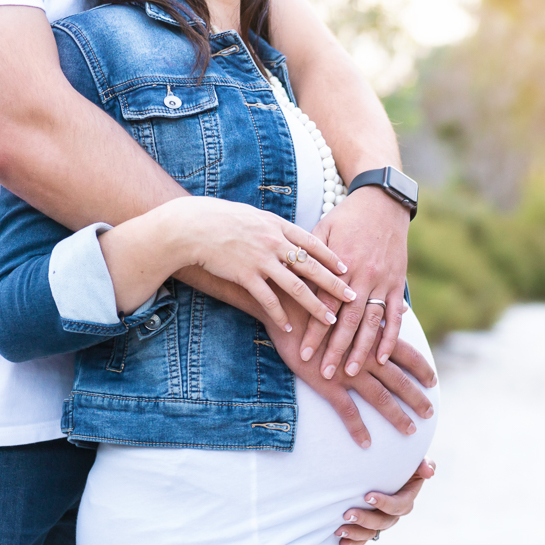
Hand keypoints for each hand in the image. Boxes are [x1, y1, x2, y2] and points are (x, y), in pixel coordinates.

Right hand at [159, 196, 356, 329]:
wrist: (191, 226)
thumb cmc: (221, 219)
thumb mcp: (254, 216)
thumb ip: (275, 228)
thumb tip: (291, 235)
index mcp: (277, 226)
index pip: (313, 242)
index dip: (332, 257)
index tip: (348, 269)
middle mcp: (273, 242)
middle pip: (311, 267)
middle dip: (334, 285)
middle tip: (352, 298)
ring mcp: (260, 259)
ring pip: (295, 286)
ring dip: (314, 306)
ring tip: (330, 320)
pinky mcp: (245, 275)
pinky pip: (267, 299)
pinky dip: (279, 314)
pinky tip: (289, 327)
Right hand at [268, 295, 435, 446]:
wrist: (287, 306)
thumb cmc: (316, 302)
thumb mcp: (348, 305)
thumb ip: (370, 313)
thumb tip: (395, 307)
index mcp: (373, 337)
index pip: (407, 354)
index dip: (422, 368)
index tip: (433, 380)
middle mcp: (367, 355)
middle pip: (400, 381)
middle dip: (417, 398)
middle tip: (430, 413)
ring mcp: (348, 371)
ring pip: (381, 398)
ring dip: (397, 416)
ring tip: (410, 431)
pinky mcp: (328, 383)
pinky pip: (347, 411)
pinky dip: (358, 429)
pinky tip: (366, 444)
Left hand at [298, 188, 409, 378]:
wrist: (383, 202)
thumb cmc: (347, 217)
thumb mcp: (322, 231)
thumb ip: (310, 259)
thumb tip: (292, 283)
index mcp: (341, 265)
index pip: (325, 305)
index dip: (314, 331)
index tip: (303, 353)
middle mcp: (363, 276)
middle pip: (348, 320)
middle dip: (336, 348)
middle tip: (326, 372)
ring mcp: (383, 281)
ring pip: (372, 322)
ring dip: (362, 349)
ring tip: (350, 370)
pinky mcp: (397, 283)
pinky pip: (395, 315)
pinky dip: (391, 337)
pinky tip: (383, 356)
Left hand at [335, 457, 435, 544]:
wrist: (384, 470)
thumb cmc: (400, 463)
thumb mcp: (414, 461)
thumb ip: (424, 464)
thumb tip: (429, 473)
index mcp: (405, 499)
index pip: (398, 505)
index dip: (385, 503)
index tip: (367, 496)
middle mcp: (394, 514)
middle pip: (383, 522)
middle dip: (365, 519)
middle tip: (348, 513)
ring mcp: (381, 522)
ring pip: (372, 533)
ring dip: (356, 533)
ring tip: (340, 529)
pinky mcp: (369, 527)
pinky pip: (363, 539)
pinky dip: (353, 542)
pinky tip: (341, 542)